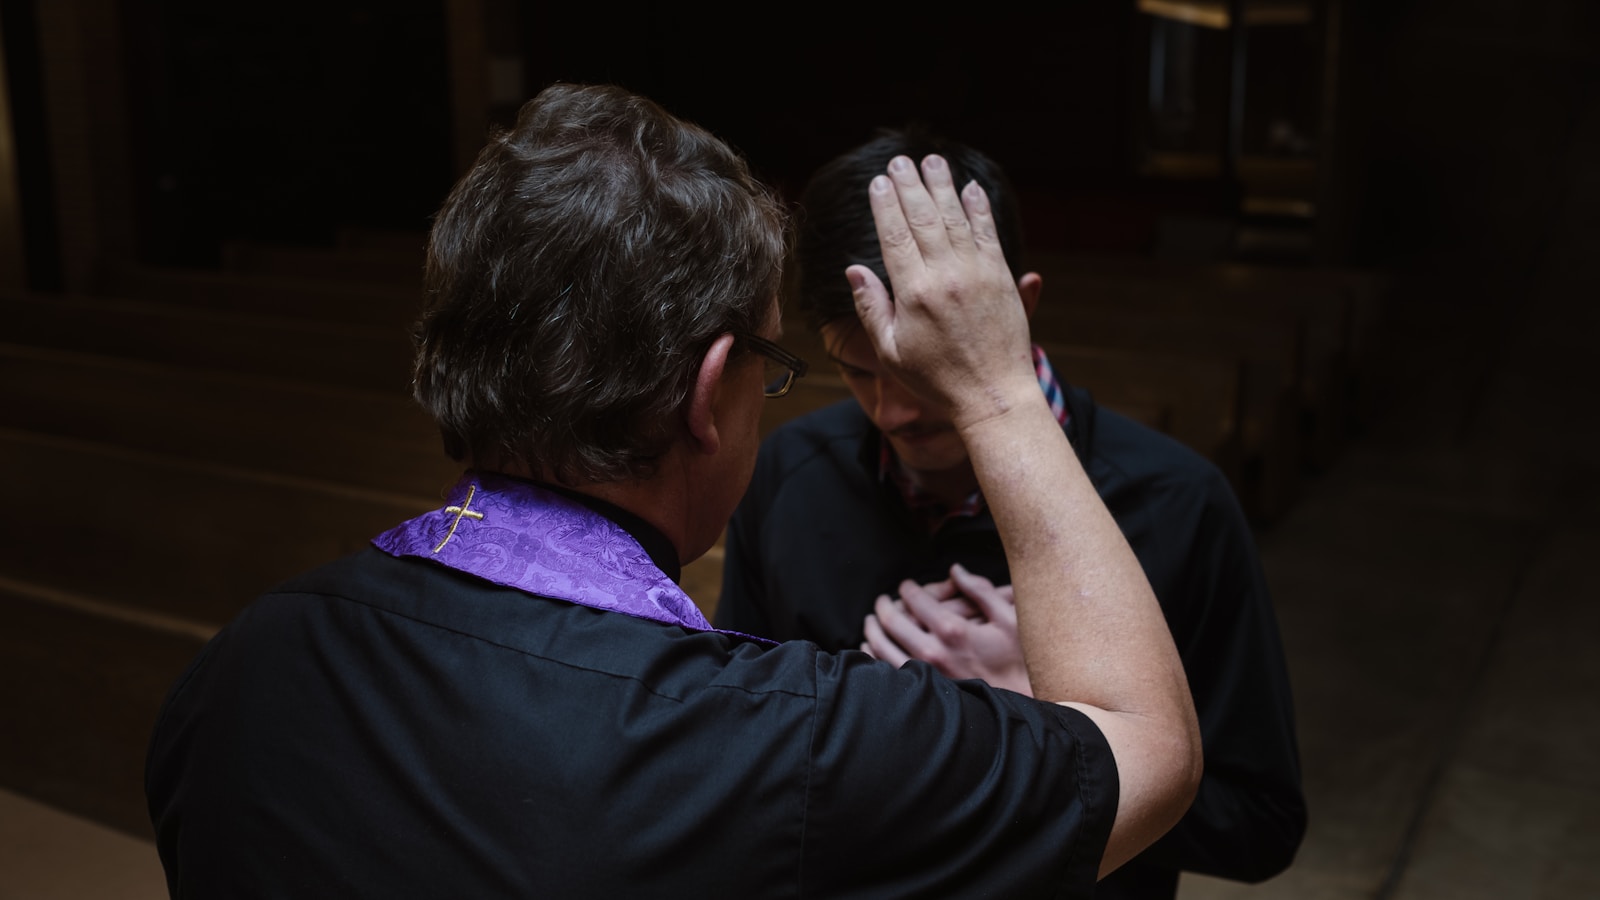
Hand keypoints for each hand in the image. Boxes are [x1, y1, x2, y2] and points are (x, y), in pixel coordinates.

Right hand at [848, 155, 1036, 431]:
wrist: (993, 395)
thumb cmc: (936, 379)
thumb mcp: (891, 351)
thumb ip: (871, 307)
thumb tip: (854, 268)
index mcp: (913, 293)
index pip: (894, 235)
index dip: (885, 205)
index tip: (879, 182)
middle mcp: (945, 276)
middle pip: (923, 218)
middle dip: (910, 185)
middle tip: (900, 160)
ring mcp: (977, 274)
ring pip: (955, 218)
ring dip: (942, 186)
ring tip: (932, 161)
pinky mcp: (1001, 278)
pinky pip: (987, 233)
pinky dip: (978, 208)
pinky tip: (970, 189)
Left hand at [859, 564, 1032, 696]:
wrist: (1024, 700)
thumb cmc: (1019, 658)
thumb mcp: (1008, 618)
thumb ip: (980, 590)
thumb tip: (955, 570)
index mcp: (953, 629)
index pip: (916, 600)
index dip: (907, 588)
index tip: (906, 585)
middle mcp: (934, 652)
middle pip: (892, 622)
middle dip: (883, 606)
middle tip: (881, 600)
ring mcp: (926, 674)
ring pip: (883, 648)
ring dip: (872, 631)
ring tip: (870, 622)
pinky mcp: (925, 691)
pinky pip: (888, 672)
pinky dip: (874, 658)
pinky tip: (872, 650)